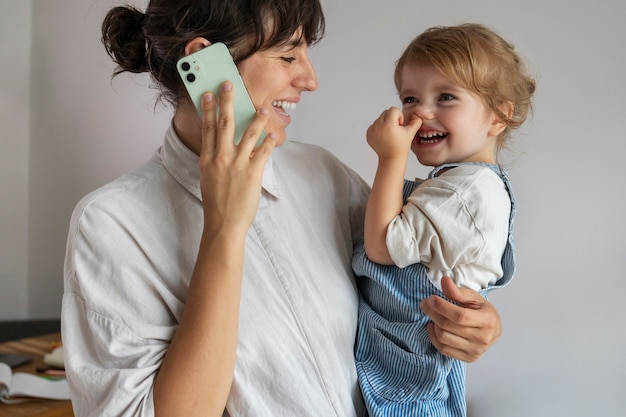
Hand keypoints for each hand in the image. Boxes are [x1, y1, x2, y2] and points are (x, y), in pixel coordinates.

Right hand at [198, 82, 275, 235]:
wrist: (223, 223)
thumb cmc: (216, 203)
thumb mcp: (209, 177)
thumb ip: (214, 159)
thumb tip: (223, 143)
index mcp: (207, 159)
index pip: (207, 128)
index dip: (208, 109)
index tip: (208, 94)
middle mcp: (221, 158)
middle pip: (224, 123)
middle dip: (227, 102)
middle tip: (229, 85)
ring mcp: (238, 164)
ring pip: (248, 134)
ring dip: (257, 119)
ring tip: (263, 108)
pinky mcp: (253, 173)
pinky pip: (263, 152)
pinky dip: (269, 142)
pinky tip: (274, 135)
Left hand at [366, 107, 421, 159]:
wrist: (391, 158)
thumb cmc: (400, 147)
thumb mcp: (410, 133)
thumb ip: (416, 122)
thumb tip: (417, 115)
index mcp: (389, 125)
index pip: (393, 109)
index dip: (399, 116)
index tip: (400, 125)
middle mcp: (378, 126)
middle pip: (386, 112)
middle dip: (392, 118)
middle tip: (395, 130)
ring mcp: (372, 130)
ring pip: (380, 118)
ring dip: (385, 123)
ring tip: (389, 134)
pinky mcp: (368, 133)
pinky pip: (374, 124)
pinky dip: (379, 128)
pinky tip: (384, 136)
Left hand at [420, 276, 501, 361]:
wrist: (493, 330)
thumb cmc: (481, 311)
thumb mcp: (473, 297)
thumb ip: (458, 291)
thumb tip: (444, 281)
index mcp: (487, 321)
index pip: (460, 315)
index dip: (442, 306)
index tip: (431, 298)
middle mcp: (483, 338)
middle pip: (449, 326)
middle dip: (432, 312)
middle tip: (425, 303)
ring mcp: (475, 351)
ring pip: (443, 338)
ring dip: (433, 323)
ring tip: (431, 314)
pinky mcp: (467, 358)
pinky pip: (443, 349)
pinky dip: (433, 337)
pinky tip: (433, 326)